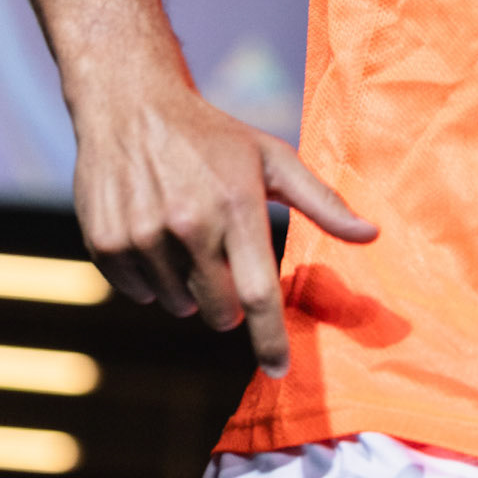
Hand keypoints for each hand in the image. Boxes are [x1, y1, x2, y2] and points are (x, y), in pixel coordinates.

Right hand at [73, 73, 374, 375]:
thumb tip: (371, 235)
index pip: (258, 295)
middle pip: (218, 310)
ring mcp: (142, 236)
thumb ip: (322, 203)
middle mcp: (188, 225)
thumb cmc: (214, 137)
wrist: (131, 106)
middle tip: (224, 258)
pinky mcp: (106, 243)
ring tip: (184, 235)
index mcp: (235, 207)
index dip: (269, 340)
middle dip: (229, 302)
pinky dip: (150, 279)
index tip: (279, 371)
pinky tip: (152, 233)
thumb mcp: (273, 158)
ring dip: (188, 288)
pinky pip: (138, 293)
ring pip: (177, 305)